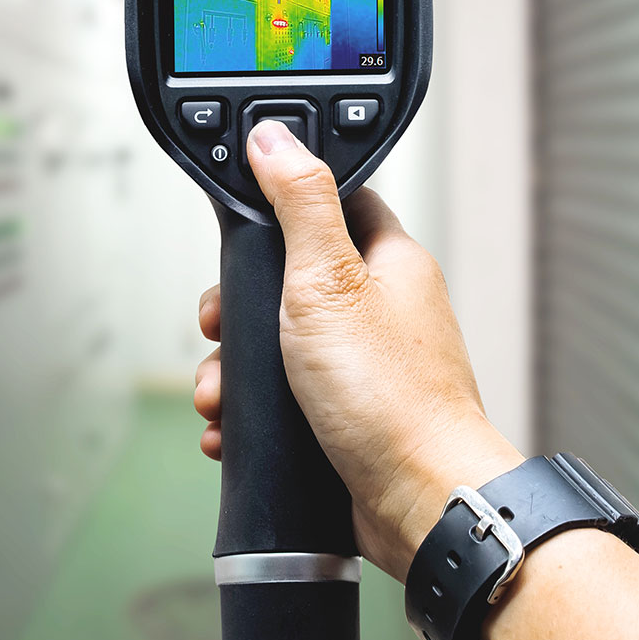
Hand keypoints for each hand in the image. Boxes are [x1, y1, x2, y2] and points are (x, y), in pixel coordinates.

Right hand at [194, 118, 523, 579]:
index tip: (244, 221)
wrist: (419, 501)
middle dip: (242, 308)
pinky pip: (286, 395)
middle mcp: (379, 308)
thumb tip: (276, 137)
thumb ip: (300, 203)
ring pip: (281, 343)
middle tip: (222, 324)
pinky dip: (253, 409)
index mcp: (388, 261)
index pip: (335, 200)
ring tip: (219, 389)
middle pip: (291, 279)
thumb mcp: (327, 281)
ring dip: (238, 366)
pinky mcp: (347, 412)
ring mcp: (364, 362)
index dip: (283, 204)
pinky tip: (233, 424)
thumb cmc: (390, 395)